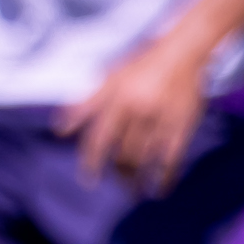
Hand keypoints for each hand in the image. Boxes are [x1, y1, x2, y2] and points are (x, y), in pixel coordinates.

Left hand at [59, 33, 210, 188]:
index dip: (92, 162)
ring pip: (146, 159)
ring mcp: (162, 119)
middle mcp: (137, 111)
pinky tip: (161, 188)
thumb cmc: (140, 66)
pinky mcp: (183, 124)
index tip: (89, 180)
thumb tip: (60, 131)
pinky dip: (166, 176)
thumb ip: (84, 105)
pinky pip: (173, 156)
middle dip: (118, 174)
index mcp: (116, 100)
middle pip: (123, 154)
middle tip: (117, 184)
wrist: (182, 52)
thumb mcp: (108, 79)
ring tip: (134, 191)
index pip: (99, 139)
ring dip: (138, 179)